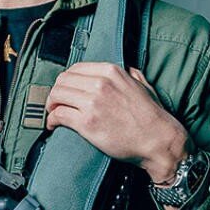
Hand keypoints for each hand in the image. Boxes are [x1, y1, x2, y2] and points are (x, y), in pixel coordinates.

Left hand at [44, 63, 188, 183]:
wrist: (158, 140)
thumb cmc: (152, 116)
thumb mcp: (143, 86)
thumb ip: (132, 74)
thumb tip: (127, 69)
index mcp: (111, 71)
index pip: (75, 69)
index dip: (66, 80)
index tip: (65, 90)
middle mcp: (100, 84)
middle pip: (62, 81)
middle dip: (56, 93)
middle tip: (56, 103)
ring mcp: (93, 103)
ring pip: (57, 96)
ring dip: (51, 105)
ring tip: (53, 114)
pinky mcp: (87, 123)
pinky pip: (59, 115)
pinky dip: (52, 120)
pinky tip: (54, 125)